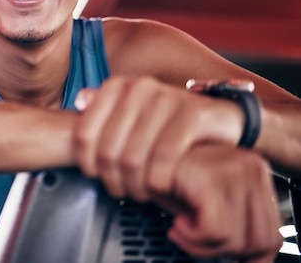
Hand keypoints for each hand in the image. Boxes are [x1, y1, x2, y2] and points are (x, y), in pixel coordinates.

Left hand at [73, 75, 243, 200]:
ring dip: (135, 185)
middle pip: (108, 152)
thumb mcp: (134, 113)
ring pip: (133, 158)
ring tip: (141, 192)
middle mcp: (139, 88)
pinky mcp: (192, 114)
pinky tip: (161, 186)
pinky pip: (164, 157)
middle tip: (123, 190)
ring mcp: (166, 99)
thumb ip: (105, 109)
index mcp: (118, 87)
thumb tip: (80, 102)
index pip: (83, 134)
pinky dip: (158, 180)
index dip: (86, 163)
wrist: (220, 118)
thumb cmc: (169, 121)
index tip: (96, 176)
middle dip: (113, 180)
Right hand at [163, 144, 281, 261]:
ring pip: (236, 240)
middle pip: (259, 240)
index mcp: (254, 172)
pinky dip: (192, 237)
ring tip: (181, 228)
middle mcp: (250, 168)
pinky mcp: (209, 177)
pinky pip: (214, 230)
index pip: (271, 232)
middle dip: (222, 252)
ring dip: (201, 246)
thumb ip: (230, 223)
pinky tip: (177, 222)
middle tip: (195, 240)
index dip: (248, 254)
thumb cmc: (165, 176)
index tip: (224, 253)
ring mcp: (233, 170)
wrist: (134, 152)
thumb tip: (250, 258)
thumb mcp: (205, 202)